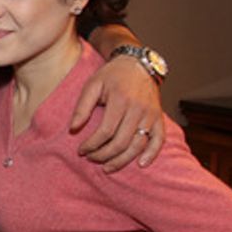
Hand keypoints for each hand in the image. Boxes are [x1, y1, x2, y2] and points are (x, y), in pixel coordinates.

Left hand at [69, 55, 163, 170]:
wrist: (137, 64)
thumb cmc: (111, 75)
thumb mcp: (92, 85)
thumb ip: (82, 107)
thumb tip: (73, 129)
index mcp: (120, 100)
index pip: (105, 131)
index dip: (92, 145)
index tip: (81, 150)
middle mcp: (138, 109)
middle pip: (121, 142)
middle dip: (104, 155)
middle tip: (91, 158)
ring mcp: (151, 115)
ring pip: (138, 145)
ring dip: (122, 160)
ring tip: (107, 167)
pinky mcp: (159, 118)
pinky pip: (159, 140)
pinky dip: (151, 154)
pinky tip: (140, 164)